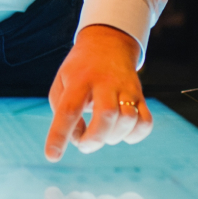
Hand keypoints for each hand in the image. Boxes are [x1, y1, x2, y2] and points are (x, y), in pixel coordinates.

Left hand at [44, 24, 152, 160]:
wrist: (108, 43)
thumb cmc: (79, 70)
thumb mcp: (62, 82)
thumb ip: (61, 111)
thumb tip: (78, 138)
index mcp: (79, 79)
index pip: (68, 109)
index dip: (59, 135)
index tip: (52, 156)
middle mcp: (105, 82)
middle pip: (106, 114)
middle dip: (95, 138)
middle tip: (84, 144)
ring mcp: (125, 88)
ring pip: (128, 119)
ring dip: (113, 137)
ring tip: (102, 132)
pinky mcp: (140, 96)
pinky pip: (145, 122)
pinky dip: (134, 136)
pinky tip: (121, 132)